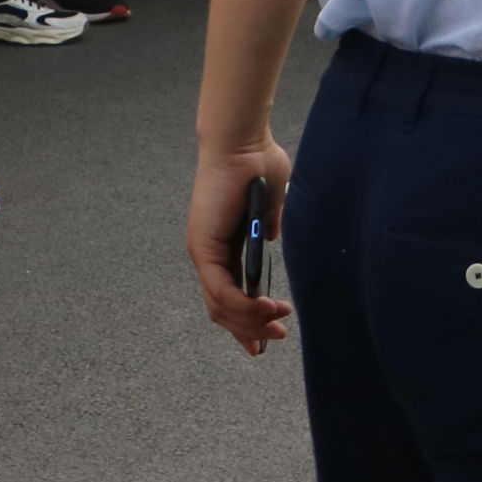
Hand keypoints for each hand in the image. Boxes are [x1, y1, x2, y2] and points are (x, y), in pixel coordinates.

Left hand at [188, 138, 294, 355]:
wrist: (244, 142)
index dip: (243, 322)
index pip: (226, 296)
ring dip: (250, 321)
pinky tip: (266, 308)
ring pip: (220, 307)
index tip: (264, 339)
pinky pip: (222, 290)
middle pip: (221, 309)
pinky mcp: (204, 248)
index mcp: (221, 247)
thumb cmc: (258, 165)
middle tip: (276, 337)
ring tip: (278, 322)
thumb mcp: (269, 205)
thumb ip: (268, 225)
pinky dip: (244, 305)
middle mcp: (207, 255)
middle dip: (250, 330)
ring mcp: (203, 253)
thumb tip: (271, 239)